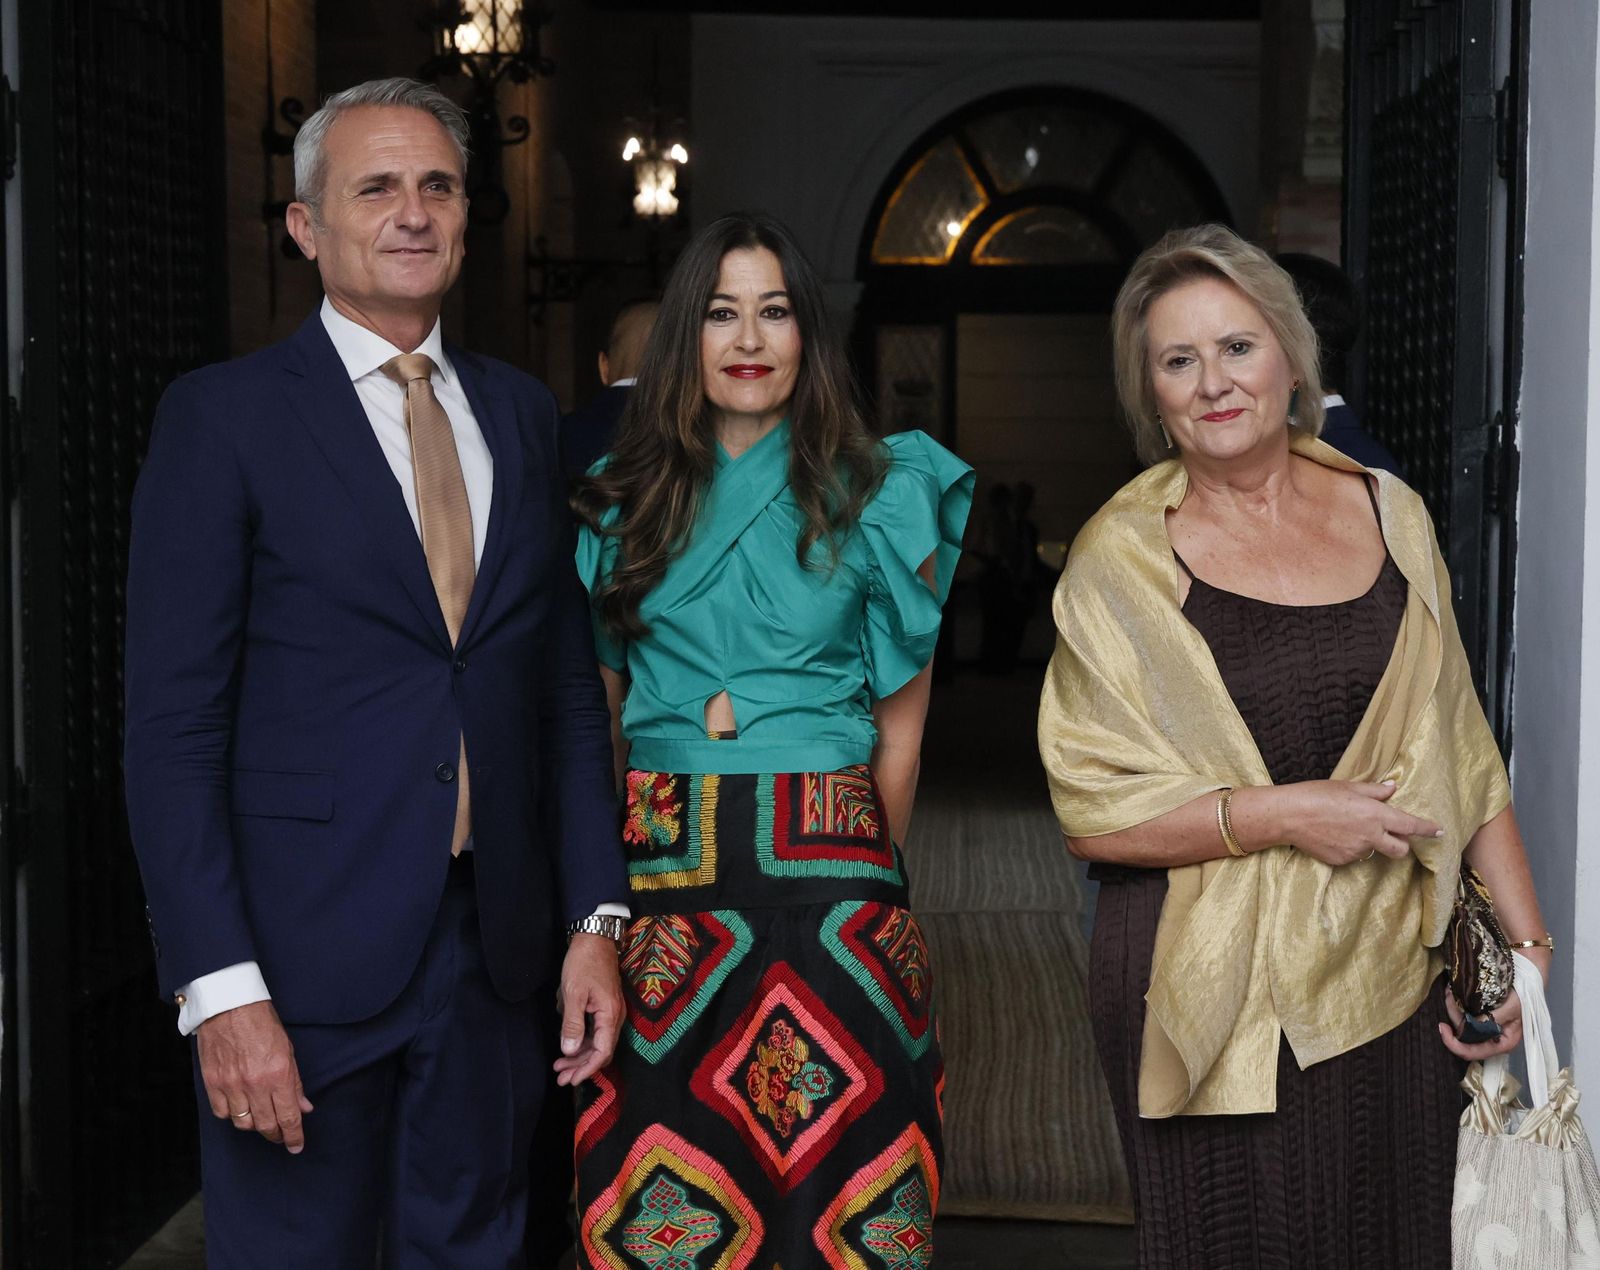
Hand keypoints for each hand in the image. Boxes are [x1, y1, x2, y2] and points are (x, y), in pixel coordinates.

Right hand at [195, 1000, 312, 1152]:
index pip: (289, 1116)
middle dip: (277, 1135)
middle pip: (266, 1125)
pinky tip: (239, 1109)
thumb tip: (304, 1107)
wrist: (229, 1006)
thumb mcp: (288, 1050)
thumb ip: (295, 1082)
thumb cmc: (262, 1023)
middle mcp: (254, 1083)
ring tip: (262, 1121)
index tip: (297, 1146)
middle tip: (282, 1137)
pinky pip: (222, 1112)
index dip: (294, 1135)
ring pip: (243, 1123)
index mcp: (278, 1074)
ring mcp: (231, 1084)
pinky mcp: (212, 1082)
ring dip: (255, 1126)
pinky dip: (232, 1115)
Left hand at [552, 934, 623, 1086]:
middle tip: (560, 1078)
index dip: (587, 1069)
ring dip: (579, 1055)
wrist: (594, 938)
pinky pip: (595, 1031)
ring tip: (559, 1066)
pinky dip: (581, 1040)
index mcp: (610, 1014)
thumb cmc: (583, 963)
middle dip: (581, 1066)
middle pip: (601, 1051)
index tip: (571, 1080)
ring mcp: (611, 1011)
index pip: (602, 1052)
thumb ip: (572, 1023)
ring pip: (597, 1042)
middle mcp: (615, 1016)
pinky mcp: (604, 1006)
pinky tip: (566, 1042)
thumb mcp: (573, 993)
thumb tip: (569, 1051)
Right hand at [1277, 780, 1441, 865]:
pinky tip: (1333, 836)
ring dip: (1369, 843)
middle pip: (1400, 849)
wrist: (1289, 816)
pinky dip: (1349, 848)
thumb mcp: (1348, 787)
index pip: (1411, 825)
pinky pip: (1353, 856)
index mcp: (1376, 814)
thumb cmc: (1317, 794)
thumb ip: (1374, 791)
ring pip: (1373, 851)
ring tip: (1345, 828)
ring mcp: (1357, 851)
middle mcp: (1371, 836)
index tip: (1440, 831)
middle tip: (1391, 835)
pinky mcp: (1342, 861)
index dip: (1428, 829)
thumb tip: (1392, 789)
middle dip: (1401, 844)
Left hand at [1440, 985, 1524, 1060]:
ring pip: (1461, 1025)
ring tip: (1450, 992)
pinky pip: (1464, 1016)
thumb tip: (1468, 1026)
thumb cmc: (1523, 997)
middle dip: (1452, 1018)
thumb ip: (1491, 1019)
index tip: (1442, 1027)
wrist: (1528, 983)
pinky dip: (1457, 1006)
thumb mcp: (1511, 1008)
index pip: (1472, 1052)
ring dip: (1453, 1009)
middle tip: (1448, 997)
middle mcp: (1492, 1040)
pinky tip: (1454, 994)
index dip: (1453, 1044)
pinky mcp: (1482, 1018)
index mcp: (1502, 1043)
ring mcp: (1486, 1030)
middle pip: (1463, 1038)